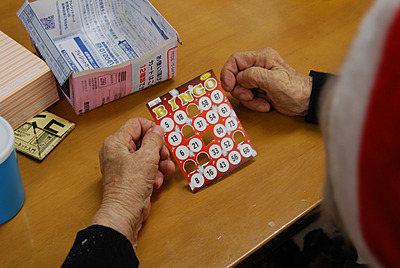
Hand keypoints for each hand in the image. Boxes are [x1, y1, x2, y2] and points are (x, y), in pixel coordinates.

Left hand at [91, 118, 174, 250]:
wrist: (124, 213)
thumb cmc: (129, 187)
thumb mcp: (147, 157)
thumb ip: (154, 140)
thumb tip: (158, 130)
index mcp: (115, 142)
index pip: (136, 124)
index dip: (152, 128)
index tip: (162, 136)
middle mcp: (117, 152)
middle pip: (143, 140)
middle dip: (157, 149)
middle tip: (164, 156)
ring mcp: (122, 165)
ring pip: (146, 154)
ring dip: (159, 162)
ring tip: (164, 170)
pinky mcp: (129, 176)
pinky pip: (145, 167)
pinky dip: (154, 173)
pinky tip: (157, 181)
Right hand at [220, 47, 311, 115]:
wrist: (306, 102)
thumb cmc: (296, 89)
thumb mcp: (274, 80)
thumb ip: (254, 75)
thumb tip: (239, 77)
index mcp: (262, 58)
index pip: (235, 60)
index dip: (228, 73)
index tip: (229, 86)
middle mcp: (258, 66)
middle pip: (235, 77)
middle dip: (240, 90)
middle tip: (249, 96)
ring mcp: (258, 79)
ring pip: (240, 89)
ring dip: (249, 99)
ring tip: (262, 101)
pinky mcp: (259, 90)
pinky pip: (247, 97)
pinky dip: (254, 103)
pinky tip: (266, 104)